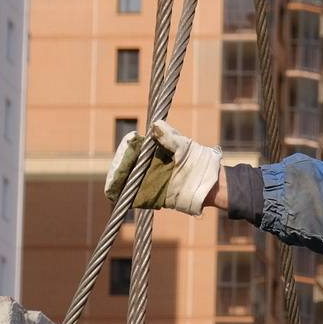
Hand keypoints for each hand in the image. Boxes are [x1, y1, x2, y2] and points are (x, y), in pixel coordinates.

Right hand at [103, 120, 223, 214]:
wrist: (210, 184)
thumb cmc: (198, 160)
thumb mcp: (183, 145)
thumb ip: (169, 136)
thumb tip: (155, 125)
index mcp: (154, 153)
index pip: (133, 150)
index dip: (125, 151)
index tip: (124, 151)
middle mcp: (150, 167)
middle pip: (127, 167)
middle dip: (118, 169)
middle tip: (115, 172)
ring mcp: (151, 183)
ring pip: (129, 183)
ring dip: (119, 184)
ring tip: (112, 186)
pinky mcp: (155, 197)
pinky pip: (137, 198)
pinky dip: (127, 197)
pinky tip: (118, 195)